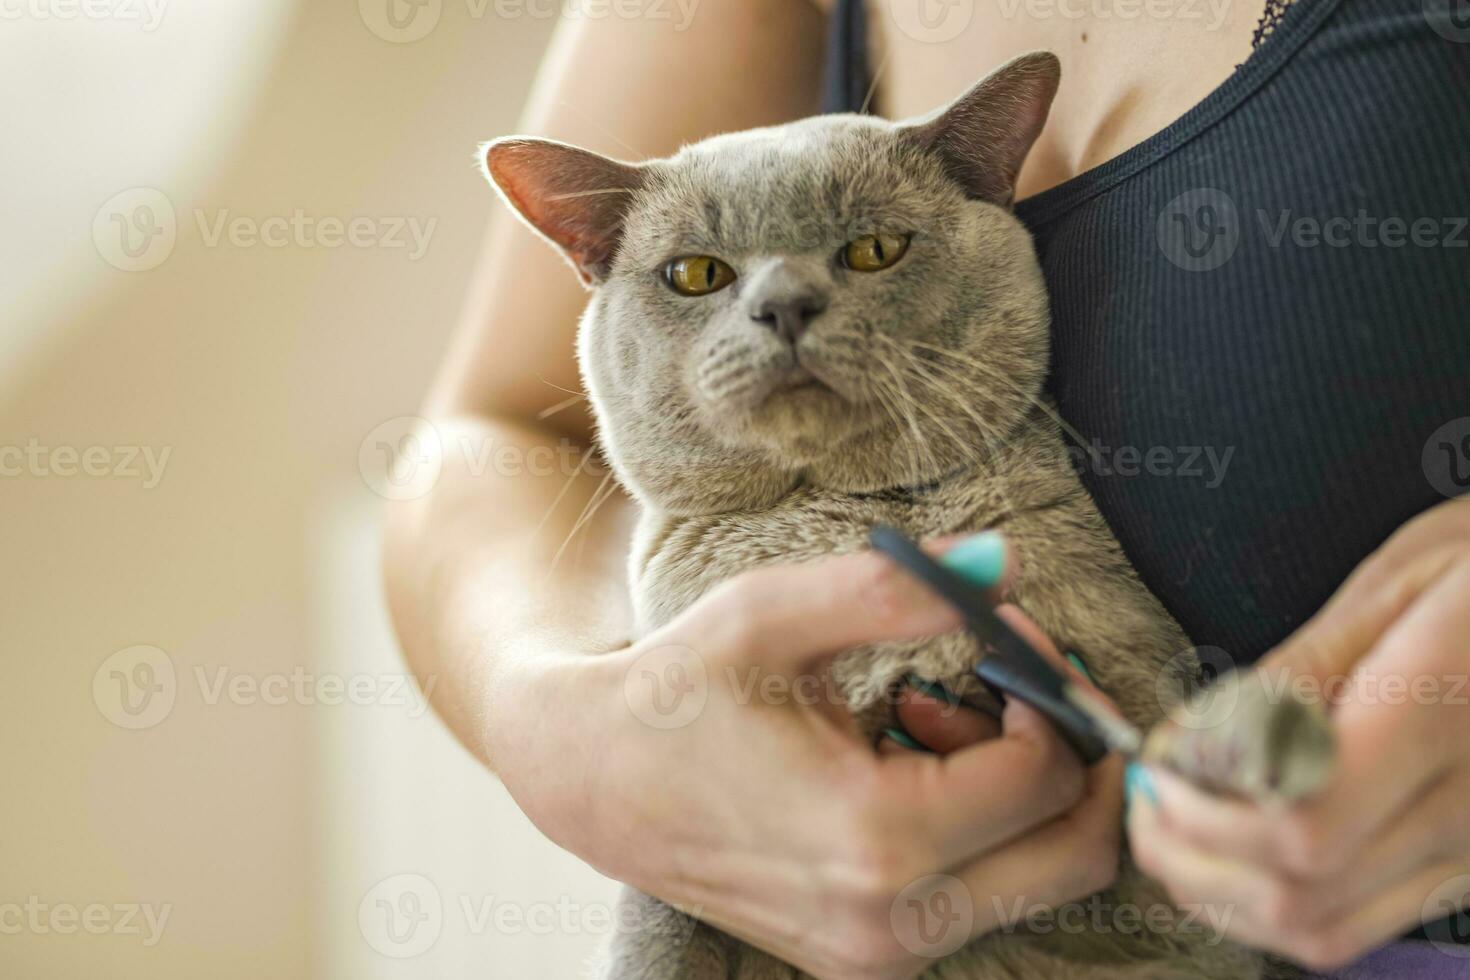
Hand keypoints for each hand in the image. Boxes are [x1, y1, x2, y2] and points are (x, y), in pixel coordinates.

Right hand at [490, 538, 1122, 979]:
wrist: (590, 780)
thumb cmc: (677, 690)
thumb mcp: (772, 614)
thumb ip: (897, 588)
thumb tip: (1010, 563)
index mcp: (873, 839)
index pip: (1044, 774)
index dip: (1046, 685)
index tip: (1001, 627)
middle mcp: (888, 924)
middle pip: (1077, 856)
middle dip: (1077, 756)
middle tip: (1026, 680)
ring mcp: (878, 956)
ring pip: (1039, 881)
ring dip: (1024, 792)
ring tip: (933, 711)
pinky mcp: (868, 959)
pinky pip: (983, 898)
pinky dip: (984, 827)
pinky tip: (908, 757)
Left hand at [1127, 498, 1469, 970]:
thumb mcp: (1396, 586)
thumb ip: (1297, 671)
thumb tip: (1197, 740)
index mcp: (1438, 718)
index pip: (1301, 821)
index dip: (1203, 812)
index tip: (1154, 766)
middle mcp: (1466, 809)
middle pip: (1298, 889)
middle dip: (1189, 852)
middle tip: (1143, 794)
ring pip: (1321, 927)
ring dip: (1220, 889)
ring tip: (1170, 822)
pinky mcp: (1463, 870)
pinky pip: (1356, 924)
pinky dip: (1270, 904)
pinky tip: (1229, 850)